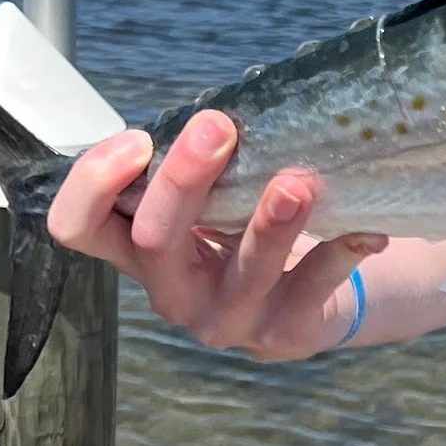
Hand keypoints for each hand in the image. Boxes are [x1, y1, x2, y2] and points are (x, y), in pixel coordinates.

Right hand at [47, 111, 386, 360]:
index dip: (94, 184)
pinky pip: (315, 288)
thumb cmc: (242, 230)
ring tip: (297, 184)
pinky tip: (367, 230)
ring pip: (242, 270)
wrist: (307, 301)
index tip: (138, 139)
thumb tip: (225, 113)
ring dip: (269, 224)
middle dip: (184, 180)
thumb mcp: (206, 200)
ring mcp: (228, 317)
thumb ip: (196, 165)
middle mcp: (173, 290)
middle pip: (157, 240)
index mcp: (139, 249)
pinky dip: (342, 252)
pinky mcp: (284, 331)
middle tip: (218, 129)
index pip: (78, 227)